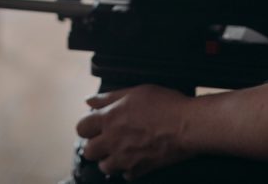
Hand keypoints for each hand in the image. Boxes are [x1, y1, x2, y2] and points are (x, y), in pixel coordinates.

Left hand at [75, 85, 193, 179]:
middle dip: (95, 145)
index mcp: (109, 119)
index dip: (87, 125)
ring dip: (109, 159)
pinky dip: (129, 169)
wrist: (187, 125)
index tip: (95, 124)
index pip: (81, 127)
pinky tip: (136, 159)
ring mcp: (125, 158)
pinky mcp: (140, 170)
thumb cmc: (164, 104)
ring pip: (104, 167)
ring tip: (120, 151)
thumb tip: (89, 101)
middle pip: (88, 151)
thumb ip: (109, 97)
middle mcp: (112, 141)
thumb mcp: (135, 92)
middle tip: (106, 139)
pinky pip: (126, 175)